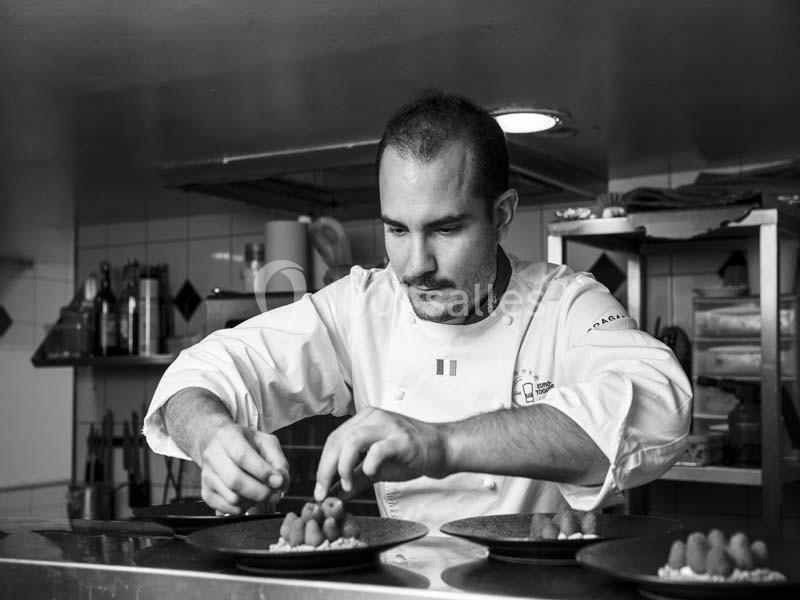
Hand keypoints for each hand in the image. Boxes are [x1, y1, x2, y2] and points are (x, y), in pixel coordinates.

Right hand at [198, 423, 288, 514]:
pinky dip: (243, 508)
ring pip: (232, 497)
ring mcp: (207, 475)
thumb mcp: (266, 442)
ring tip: (262, 493)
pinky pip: (226, 508)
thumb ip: (278, 461)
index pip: (242, 456)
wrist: (219, 444)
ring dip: (253, 501)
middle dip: (261, 492)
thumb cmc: (245, 443)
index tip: (278, 481)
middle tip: (275, 494)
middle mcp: (212, 455)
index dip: (262, 472)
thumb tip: (281, 482)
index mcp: (227, 436)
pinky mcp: (206, 492)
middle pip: (235, 480)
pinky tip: (249, 498)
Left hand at [314, 407, 447, 501]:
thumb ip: (354, 478)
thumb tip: (333, 495)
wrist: (440, 448)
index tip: (319, 488)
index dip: (322, 465)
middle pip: (338, 440)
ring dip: (344, 466)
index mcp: (363, 420)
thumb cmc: (408, 453)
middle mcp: (373, 418)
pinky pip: (378, 449)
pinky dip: (368, 464)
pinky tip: (369, 474)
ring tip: (346, 485)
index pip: (333, 440)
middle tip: (324, 491)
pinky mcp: (401, 439)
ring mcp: (387, 426)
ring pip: (353, 441)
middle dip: (327, 469)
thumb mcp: (375, 467)